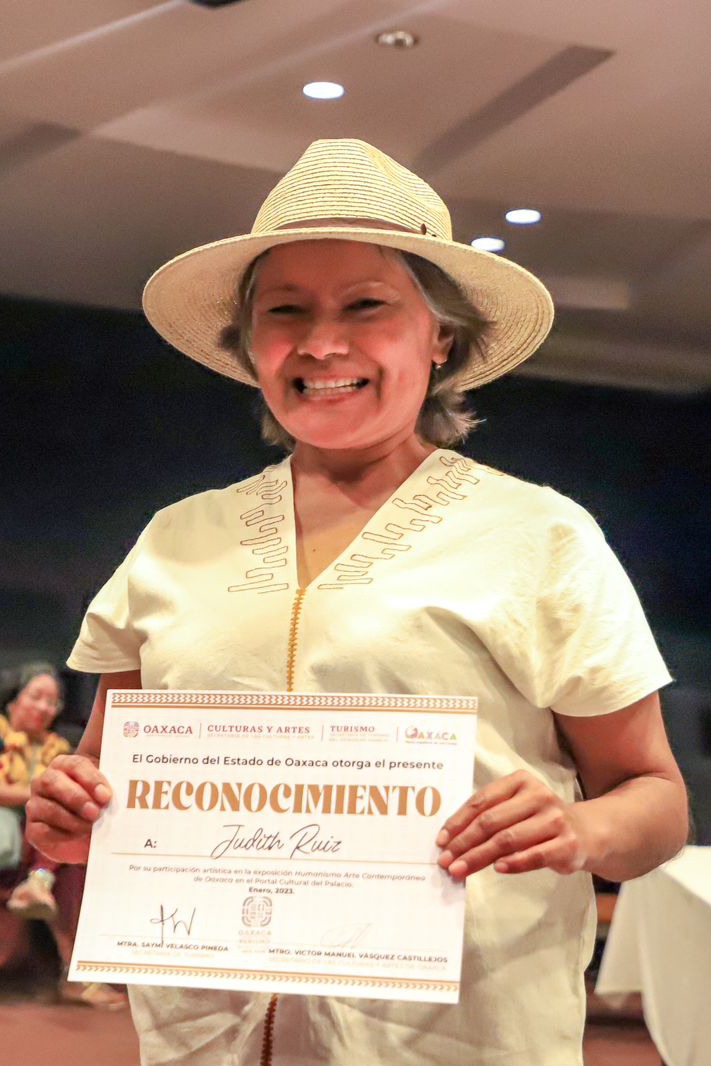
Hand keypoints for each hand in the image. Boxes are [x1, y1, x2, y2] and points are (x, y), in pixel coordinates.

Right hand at [25, 753, 111, 864]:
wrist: (90, 835)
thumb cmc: (100, 805)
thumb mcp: (106, 794)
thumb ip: (110, 789)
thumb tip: (127, 788)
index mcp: (65, 765)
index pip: (76, 765)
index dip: (91, 779)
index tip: (106, 795)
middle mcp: (46, 781)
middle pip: (53, 782)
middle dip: (76, 798)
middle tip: (96, 812)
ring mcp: (36, 804)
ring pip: (48, 808)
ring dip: (72, 820)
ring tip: (91, 828)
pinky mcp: (33, 829)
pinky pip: (42, 831)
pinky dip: (62, 835)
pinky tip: (77, 837)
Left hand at [436, 770, 588, 878]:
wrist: (587, 832)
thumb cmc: (540, 820)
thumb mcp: (517, 808)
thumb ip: (490, 816)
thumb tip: (452, 841)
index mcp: (520, 782)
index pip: (481, 801)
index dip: (458, 822)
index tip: (441, 841)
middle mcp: (538, 796)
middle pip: (491, 822)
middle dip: (464, 843)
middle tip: (446, 861)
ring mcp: (555, 819)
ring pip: (509, 839)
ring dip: (480, 857)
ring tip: (461, 870)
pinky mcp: (568, 844)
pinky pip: (535, 855)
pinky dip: (514, 863)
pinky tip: (497, 869)